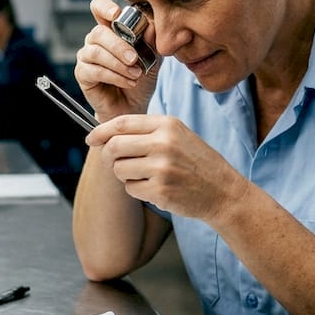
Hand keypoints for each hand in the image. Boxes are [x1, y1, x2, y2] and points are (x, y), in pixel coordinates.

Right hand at [74, 0, 159, 121]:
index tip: (116, 15)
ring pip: (96, 51)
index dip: (104, 7)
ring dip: (118, 64)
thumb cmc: (140, 78)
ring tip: (136, 74)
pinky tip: (128, 82)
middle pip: (98, 32)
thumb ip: (151, 41)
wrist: (134, 106)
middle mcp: (95, 40)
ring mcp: (86, 56)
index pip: (99, 8)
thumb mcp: (152, 57)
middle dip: (119, 45)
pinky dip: (114, 76)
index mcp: (111, 29)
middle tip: (135, 58)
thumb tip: (150, 25)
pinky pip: (94, 70)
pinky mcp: (82, 73)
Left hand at [86, 114, 246, 220]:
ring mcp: (161, 168)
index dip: (101, 131)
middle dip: (110, 157)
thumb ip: (146, 132)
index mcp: (167, 125)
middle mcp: (163, 143)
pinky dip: (138, 190)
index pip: (122, 123)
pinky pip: (131, 188)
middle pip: (114, 146)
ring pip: (119, 169)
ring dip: (126, 175)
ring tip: (148, 176)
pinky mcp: (160, 190)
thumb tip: (106, 135)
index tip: (91, 139)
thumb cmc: (197, 163)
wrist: (223, 191)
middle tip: (119, 163)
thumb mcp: (178, 135)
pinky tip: (158, 188)